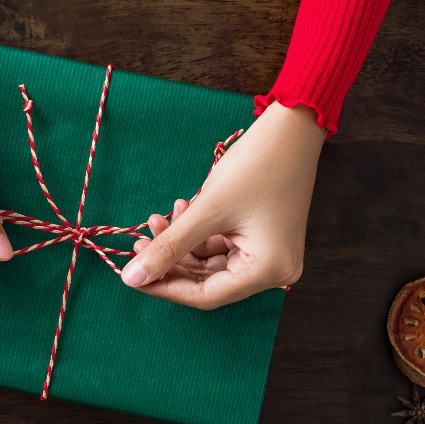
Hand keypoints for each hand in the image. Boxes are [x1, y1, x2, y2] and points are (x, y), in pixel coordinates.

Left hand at [119, 102, 325, 308]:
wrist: (292, 127)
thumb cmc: (258, 165)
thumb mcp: (206, 210)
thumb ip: (168, 246)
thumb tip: (132, 277)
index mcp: (268, 271)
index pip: (207, 295)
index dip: (166, 287)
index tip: (133, 277)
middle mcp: (274, 270)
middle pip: (208, 281)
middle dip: (171, 260)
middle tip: (139, 244)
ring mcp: (269, 254)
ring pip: (210, 262)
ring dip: (181, 242)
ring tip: (158, 218)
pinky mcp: (262, 238)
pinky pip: (221, 245)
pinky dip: (198, 232)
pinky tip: (181, 209)